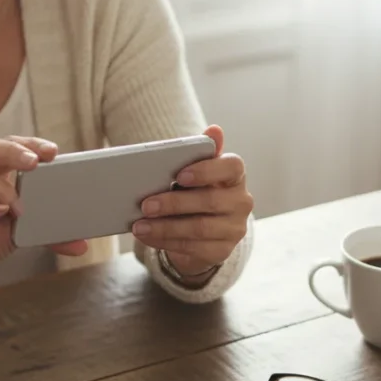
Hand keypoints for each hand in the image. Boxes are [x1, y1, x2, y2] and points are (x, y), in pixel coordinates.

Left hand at [131, 125, 252, 282]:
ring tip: (139, 225)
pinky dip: (166, 242)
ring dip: (165, 227)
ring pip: (200, 228)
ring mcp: (235, 228)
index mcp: (235, 175)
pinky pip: (193, 248)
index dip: (207, 170)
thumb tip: (215, 130)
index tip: (179, 175)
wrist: (203, 228)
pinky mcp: (223, 251)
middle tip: (145, 205)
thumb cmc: (196, 189)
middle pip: (210, 201)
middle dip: (174, 203)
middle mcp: (241, 201)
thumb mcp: (195, 171)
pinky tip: (147, 236)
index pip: (231, 167)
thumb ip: (199, 152)